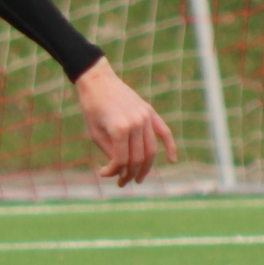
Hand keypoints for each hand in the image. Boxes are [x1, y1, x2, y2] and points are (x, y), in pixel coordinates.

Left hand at [74, 58, 177, 186]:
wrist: (97, 80)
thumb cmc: (91, 107)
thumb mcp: (95, 132)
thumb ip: (109, 152)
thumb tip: (120, 170)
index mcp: (119, 129)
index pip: (122, 160)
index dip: (113, 171)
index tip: (103, 174)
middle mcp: (136, 123)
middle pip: (139, 158)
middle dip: (130, 174)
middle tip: (122, 183)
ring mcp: (145, 117)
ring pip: (151, 149)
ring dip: (146, 167)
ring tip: (138, 178)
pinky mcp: (149, 112)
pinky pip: (164, 132)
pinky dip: (170, 146)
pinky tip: (172, 160)